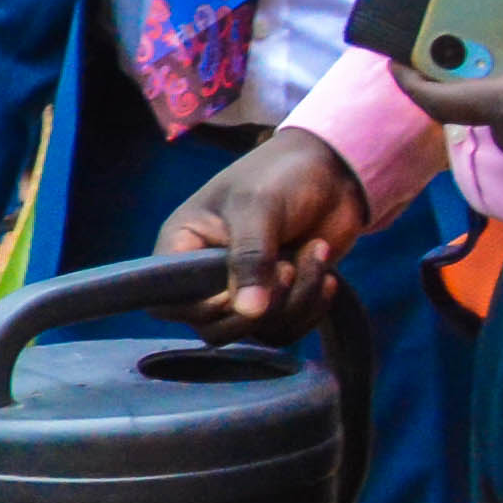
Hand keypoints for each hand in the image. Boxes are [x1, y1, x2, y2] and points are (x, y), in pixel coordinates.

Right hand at [159, 127, 370, 331]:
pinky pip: (284, 330)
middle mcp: (204, 276)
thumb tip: (249, 312)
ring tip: (315, 252)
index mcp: (182, 247)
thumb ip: (249, 258)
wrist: (334, 171)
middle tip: (288, 267)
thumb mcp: (258, 207)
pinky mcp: (277, 300)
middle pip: (214, 328)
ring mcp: (243, 290)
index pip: (168, 303)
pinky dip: (310, 309)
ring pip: (256, 330)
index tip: (239, 284)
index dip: (203, 307)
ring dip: (296, 301)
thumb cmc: (280, 175)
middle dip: (261, 307)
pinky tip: (326, 273)